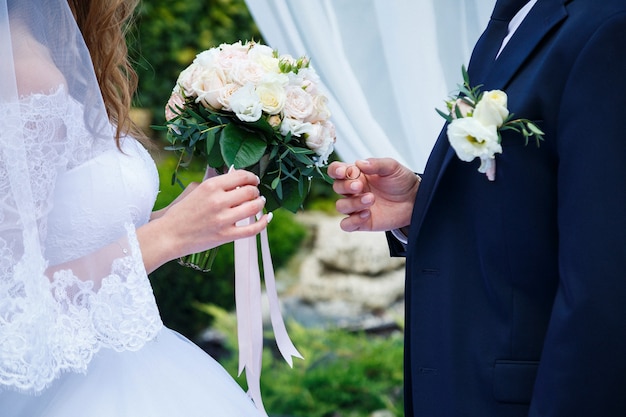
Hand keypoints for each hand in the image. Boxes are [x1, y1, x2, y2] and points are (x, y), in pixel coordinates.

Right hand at [138, 168, 269, 272]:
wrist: (169, 235)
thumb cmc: (182, 212)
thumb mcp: (196, 191)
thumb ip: (216, 185)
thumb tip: (237, 179)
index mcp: (210, 186)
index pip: (241, 176)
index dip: (252, 177)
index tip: (254, 180)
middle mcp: (218, 201)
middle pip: (250, 191)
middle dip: (256, 191)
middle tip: (256, 193)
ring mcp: (223, 219)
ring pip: (254, 207)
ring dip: (261, 203)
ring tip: (260, 203)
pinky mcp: (226, 235)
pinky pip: (252, 229)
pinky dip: (263, 223)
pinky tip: (267, 218)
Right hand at [329, 158, 419, 231]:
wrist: (415, 200)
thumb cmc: (402, 181)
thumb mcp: (392, 167)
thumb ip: (376, 164)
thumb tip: (359, 163)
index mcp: (357, 174)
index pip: (336, 170)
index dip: (335, 170)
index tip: (343, 172)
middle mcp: (354, 191)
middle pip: (337, 187)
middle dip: (346, 186)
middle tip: (360, 186)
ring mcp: (356, 206)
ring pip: (340, 206)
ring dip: (353, 203)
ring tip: (371, 199)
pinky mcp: (361, 222)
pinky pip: (346, 225)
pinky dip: (352, 220)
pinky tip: (366, 214)